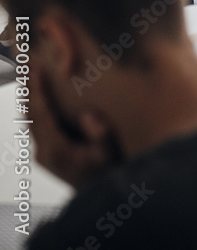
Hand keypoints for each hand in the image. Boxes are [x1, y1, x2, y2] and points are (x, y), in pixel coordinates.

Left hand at [29, 65, 118, 189]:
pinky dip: (34, 106)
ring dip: (29, 96)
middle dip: (28, 88)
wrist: (99, 195)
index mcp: (56, 150)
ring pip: (30, 119)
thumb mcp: (108, 153)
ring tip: (29, 72)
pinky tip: (37, 94)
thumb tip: (87, 114)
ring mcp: (43, 154)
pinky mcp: (46, 153)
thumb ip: (100, 134)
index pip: (41, 113)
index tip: (35, 69)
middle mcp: (44, 152)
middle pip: (30, 114)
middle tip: (26, 62)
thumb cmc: (106, 173)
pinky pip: (35, 124)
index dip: (36, 90)